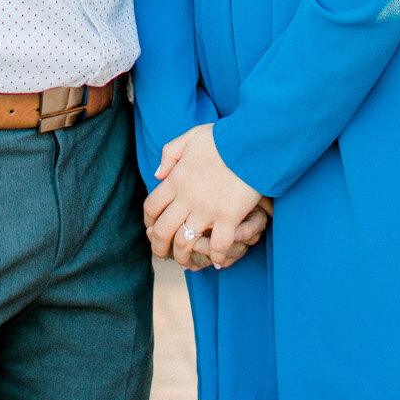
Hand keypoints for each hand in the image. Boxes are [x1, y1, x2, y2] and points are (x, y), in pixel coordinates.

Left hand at [144, 124, 261, 267]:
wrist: (251, 141)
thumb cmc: (223, 138)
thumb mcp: (190, 136)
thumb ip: (169, 153)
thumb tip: (157, 174)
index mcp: (175, 179)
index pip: (151, 207)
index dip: (148, 222)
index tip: (152, 229)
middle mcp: (186, 198)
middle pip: (162, 231)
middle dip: (159, 247)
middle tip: (162, 256)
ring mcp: (206, 209)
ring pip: (184, 242)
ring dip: (183, 257)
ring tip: (186, 263)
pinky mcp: (228, 217)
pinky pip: (218, 245)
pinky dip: (216, 256)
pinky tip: (217, 261)